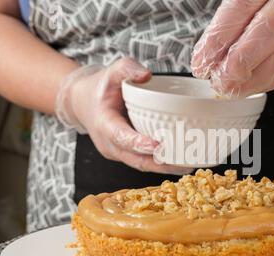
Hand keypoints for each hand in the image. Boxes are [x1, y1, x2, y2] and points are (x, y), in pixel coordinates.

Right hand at [55, 57, 192, 174]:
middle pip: (137, 160)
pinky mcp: (127, 156)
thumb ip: (128, 69)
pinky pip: (144, 162)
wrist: (84, 103)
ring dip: (165, 167)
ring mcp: (118, 153)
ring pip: (142, 165)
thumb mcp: (112, 71)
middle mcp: (110, 144)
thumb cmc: (102, 88)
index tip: (159, 146)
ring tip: (189, 166)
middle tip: (185, 163)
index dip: (140, 143)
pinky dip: (162, 164)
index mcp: (104, 123)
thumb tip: (147, 75)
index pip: (122, 137)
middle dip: (161, 164)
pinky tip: (182, 162)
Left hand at [191, 0, 273, 97]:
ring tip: (234, 89)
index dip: (221, 37)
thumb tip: (208, 54)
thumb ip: (233, 18)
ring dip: (258, 78)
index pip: (243, 5)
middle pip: (271, 29)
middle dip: (240, 62)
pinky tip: (257, 85)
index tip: (202, 61)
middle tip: (220, 81)